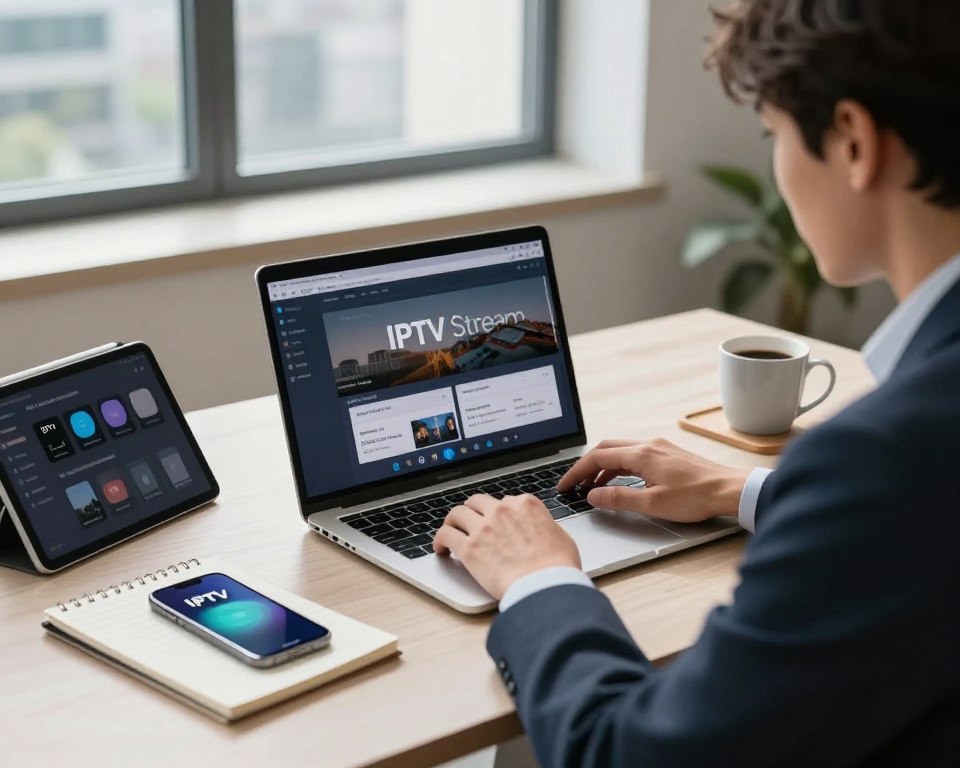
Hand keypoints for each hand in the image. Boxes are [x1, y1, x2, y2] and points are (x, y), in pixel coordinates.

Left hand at [433, 494, 580, 600]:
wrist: (545, 586)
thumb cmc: (557, 567)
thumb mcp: (561, 537)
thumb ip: (545, 526)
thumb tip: (541, 530)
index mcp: (526, 505)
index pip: (505, 501)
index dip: (498, 512)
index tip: (495, 521)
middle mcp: (502, 511)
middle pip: (478, 502)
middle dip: (472, 510)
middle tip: (469, 521)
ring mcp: (484, 528)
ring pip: (457, 513)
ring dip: (453, 522)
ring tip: (450, 531)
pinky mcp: (469, 548)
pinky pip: (446, 535)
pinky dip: (440, 540)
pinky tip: (440, 548)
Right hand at [558, 438, 749, 522]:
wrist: (728, 490)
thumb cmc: (695, 497)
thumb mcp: (652, 503)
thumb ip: (618, 498)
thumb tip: (592, 496)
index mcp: (641, 454)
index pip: (598, 457)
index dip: (577, 472)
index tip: (565, 485)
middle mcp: (648, 445)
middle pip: (606, 448)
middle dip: (586, 466)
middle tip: (574, 484)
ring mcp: (658, 447)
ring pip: (620, 451)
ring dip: (603, 467)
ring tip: (593, 487)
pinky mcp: (667, 453)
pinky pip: (634, 454)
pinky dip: (619, 466)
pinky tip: (620, 481)